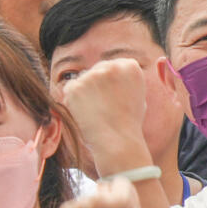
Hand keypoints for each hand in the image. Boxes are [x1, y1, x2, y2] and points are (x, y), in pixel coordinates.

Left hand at [61, 57, 152, 172]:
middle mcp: (111, 66)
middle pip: (96, 70)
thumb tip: (114, 73)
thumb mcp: (137, 95)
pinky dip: (72, 100)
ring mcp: (91, 75)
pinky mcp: (75, 86)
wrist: (117, 141)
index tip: (112, 97)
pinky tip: (84, 112)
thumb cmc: (128, 123)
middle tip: (101, 106)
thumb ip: (125, 81)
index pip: (113, 66)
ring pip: (82, 80)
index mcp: (130, 66)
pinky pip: (69, 89)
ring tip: (95, 111)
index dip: (110, 83)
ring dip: (84, 92)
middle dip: (96, 85)